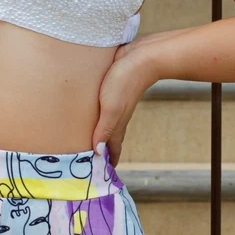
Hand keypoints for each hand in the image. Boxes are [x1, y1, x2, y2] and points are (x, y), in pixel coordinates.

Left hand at [91, 42, 149, 164]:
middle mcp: (118, 118)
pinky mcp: (115, 92)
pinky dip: (100, 120)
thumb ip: (104, 130)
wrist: (143, 56)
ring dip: (101, 137)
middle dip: (102, 154)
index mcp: (117, 125)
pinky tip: (93, 117)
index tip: (100, 177)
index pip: (112, 150)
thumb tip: (98, 152)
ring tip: (91, 145)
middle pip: (110, 141)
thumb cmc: (125, 81)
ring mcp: (117, 105)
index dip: (107, 164)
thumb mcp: (110, 108)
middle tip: (91, 165)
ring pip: (108, 126)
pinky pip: (106, 112)